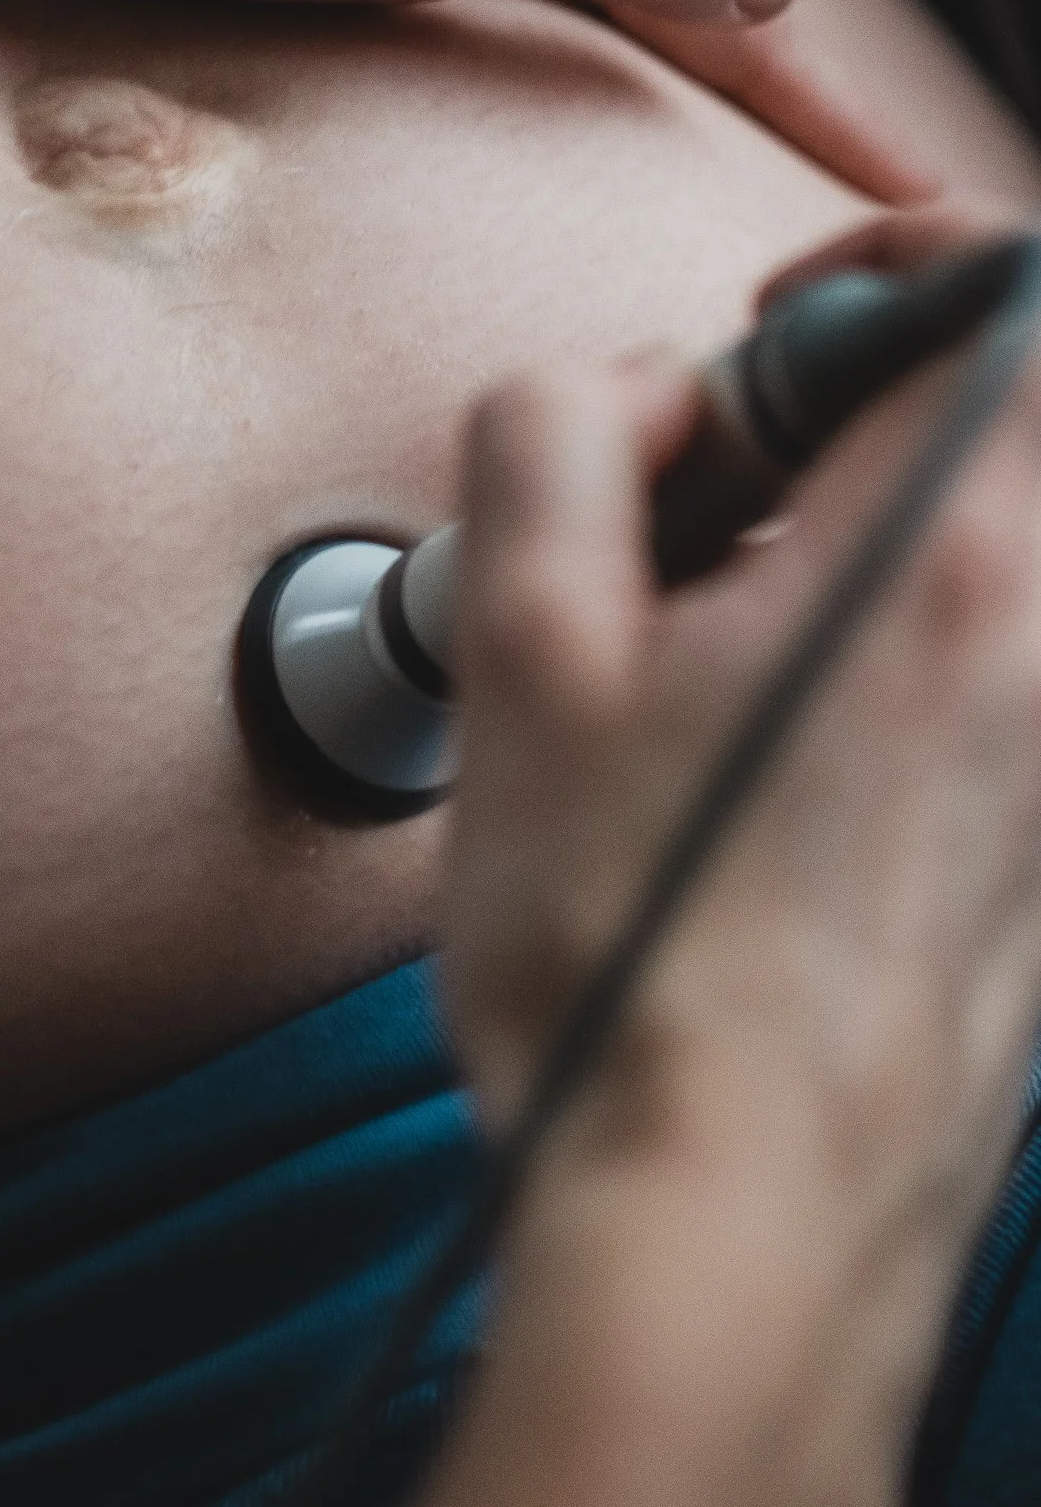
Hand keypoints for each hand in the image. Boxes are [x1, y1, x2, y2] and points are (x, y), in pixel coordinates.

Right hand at [443, 310, 1040, 1408]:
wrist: (731, 1242)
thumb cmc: (635, 969)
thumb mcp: (515, 653)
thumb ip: (553, 439)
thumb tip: (629, 394)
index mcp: (933, 561)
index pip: (1000, 286)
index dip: (879, 263)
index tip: (770, 336)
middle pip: (1010, 419)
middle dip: (862, 406)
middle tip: (727, 491)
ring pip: (997, 556)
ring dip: (867, 539)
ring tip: (726, 644)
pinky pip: (995, 682)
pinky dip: (898, 657)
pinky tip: (769, 763)